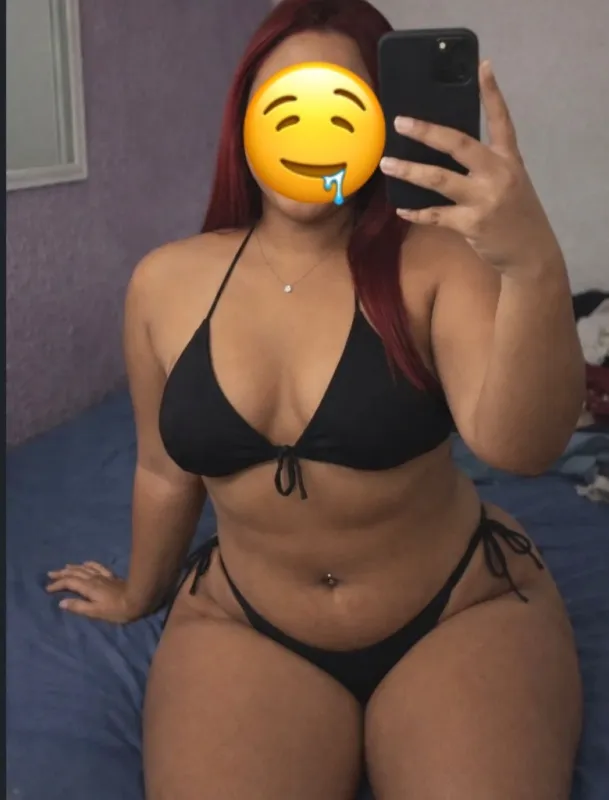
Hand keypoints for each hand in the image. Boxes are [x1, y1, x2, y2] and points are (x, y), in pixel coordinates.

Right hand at [46, 561, 142, 622]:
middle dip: (62, 573)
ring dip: (73, 568)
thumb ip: (79, 606)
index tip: (48, 588)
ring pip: (84, 569)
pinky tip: (86, 563)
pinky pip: (97, 567)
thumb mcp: (96, 612)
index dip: (58, 584)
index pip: (69, 583)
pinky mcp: (111, 576)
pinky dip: (89, 564)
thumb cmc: (117, 609)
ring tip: (64, 568)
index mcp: (89, 587)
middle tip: (50, 574)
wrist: (138, 599)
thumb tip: (62, 602)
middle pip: (75, 573)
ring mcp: (103, 576)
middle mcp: (94, 578)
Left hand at [379, 60, 561, 274]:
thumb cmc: (515, 214)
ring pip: (438, 179)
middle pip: (458, 144)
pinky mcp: (471, 223)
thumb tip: (445, 152)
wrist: (530, 252)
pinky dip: (416, 212)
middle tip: (401, 122)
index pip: (501, 120)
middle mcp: (498, 173)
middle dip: (427, 132)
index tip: (482, 65)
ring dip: (409, 171)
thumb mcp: (510, 182)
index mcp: (509, 159)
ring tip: (387, 164)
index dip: (492, 93)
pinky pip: (435, 215)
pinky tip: (401, 209)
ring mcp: (484, 199)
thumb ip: (486, 166)